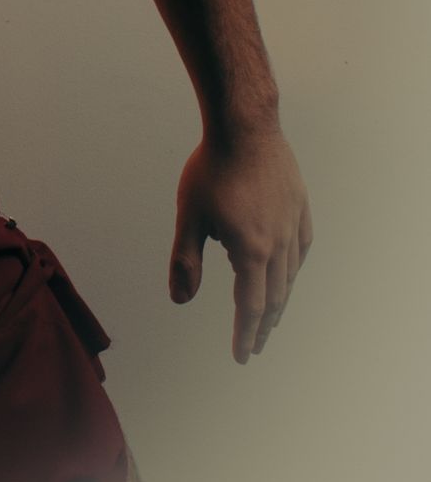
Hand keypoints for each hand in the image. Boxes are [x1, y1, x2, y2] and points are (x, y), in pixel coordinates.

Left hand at [169, 128, 311, 363]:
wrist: (245, 125)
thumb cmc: (212, 167)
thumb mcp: (189, 215)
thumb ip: (185, 260)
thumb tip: (179, 300)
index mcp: (251, 251)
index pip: (249, 307)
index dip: (245, 335)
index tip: (241, 356)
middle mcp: (278, 244)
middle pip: (274, 298)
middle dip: (263, 327)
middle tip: (255, 346)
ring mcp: (293, 225)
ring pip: (290, 275)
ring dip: (279, 302)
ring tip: (269, 318)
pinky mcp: (300, 207)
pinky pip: (301, 249)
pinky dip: (293, 269)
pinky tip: (287, 273)